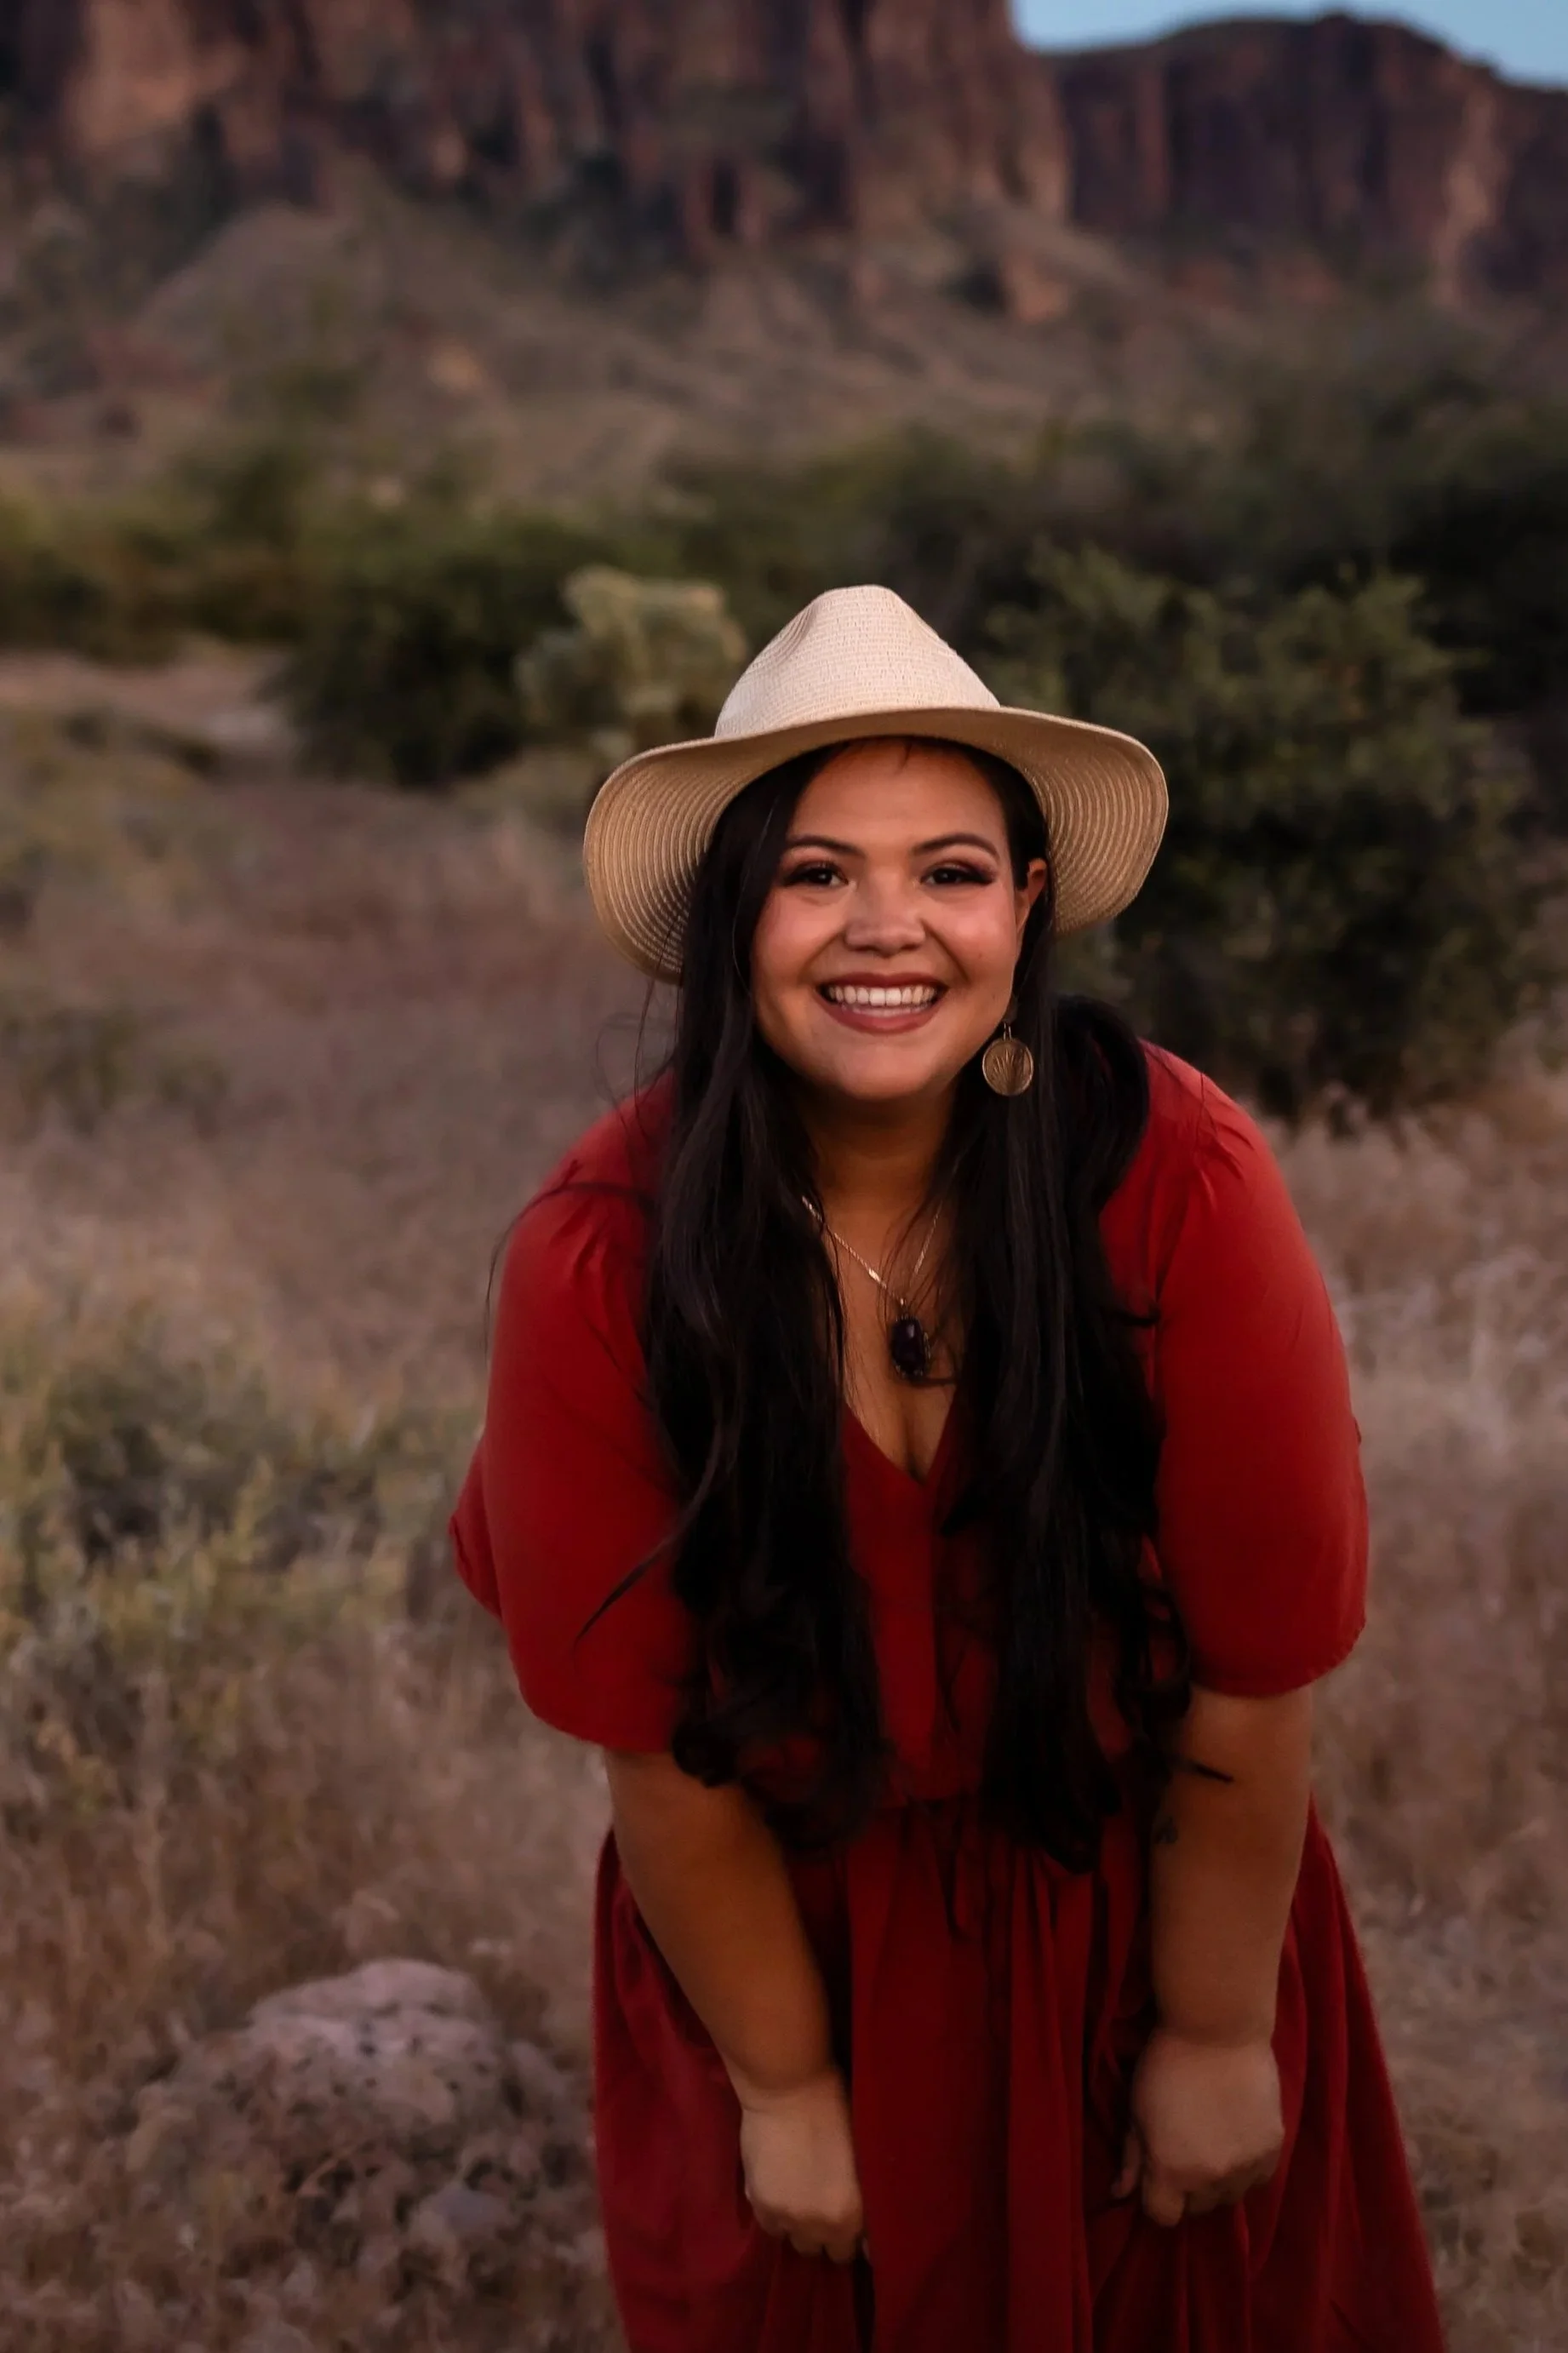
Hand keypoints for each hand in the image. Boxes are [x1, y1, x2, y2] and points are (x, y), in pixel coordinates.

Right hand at [735, 2067, 866, 2263]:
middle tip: (832, 2210)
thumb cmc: (836, 2109)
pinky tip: (783, 2193)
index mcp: (853, 2213)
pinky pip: (772, 2228)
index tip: (860, 2226)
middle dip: (833, 2236)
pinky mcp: (759, 2204)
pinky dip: (778, 2218)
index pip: (865, 2252)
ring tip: (805, 2202)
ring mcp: (787, 2218)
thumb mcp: (863, 2157)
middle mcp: (820, 2226)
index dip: (863, 2238)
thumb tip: (866, 2221)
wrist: (788, 2087)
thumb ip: (865, 2196)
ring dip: (804, 2229)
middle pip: (830, 2253)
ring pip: (799, 2243)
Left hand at [1113, 2026, 1282, 2228]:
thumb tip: (1120, 2193)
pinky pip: (1258, 2179)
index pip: (1163, 2217)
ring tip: (1213, 2143)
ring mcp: (1246, 2167)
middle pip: (1197, 2209)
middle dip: (1187, 2189)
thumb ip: (1131, 2158)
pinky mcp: (1273, 2149)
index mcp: (1171, 2171)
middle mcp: (1211, 2179)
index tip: (1156, 2175)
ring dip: (1218, 2181)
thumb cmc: (1164, 2065)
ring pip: (1230, 2197)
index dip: (1155, 2198)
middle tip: (1184, 2152)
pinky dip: (1247, 2168)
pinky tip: (1237, 2139)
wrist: (1216, 2028)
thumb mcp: (1136, 2110)